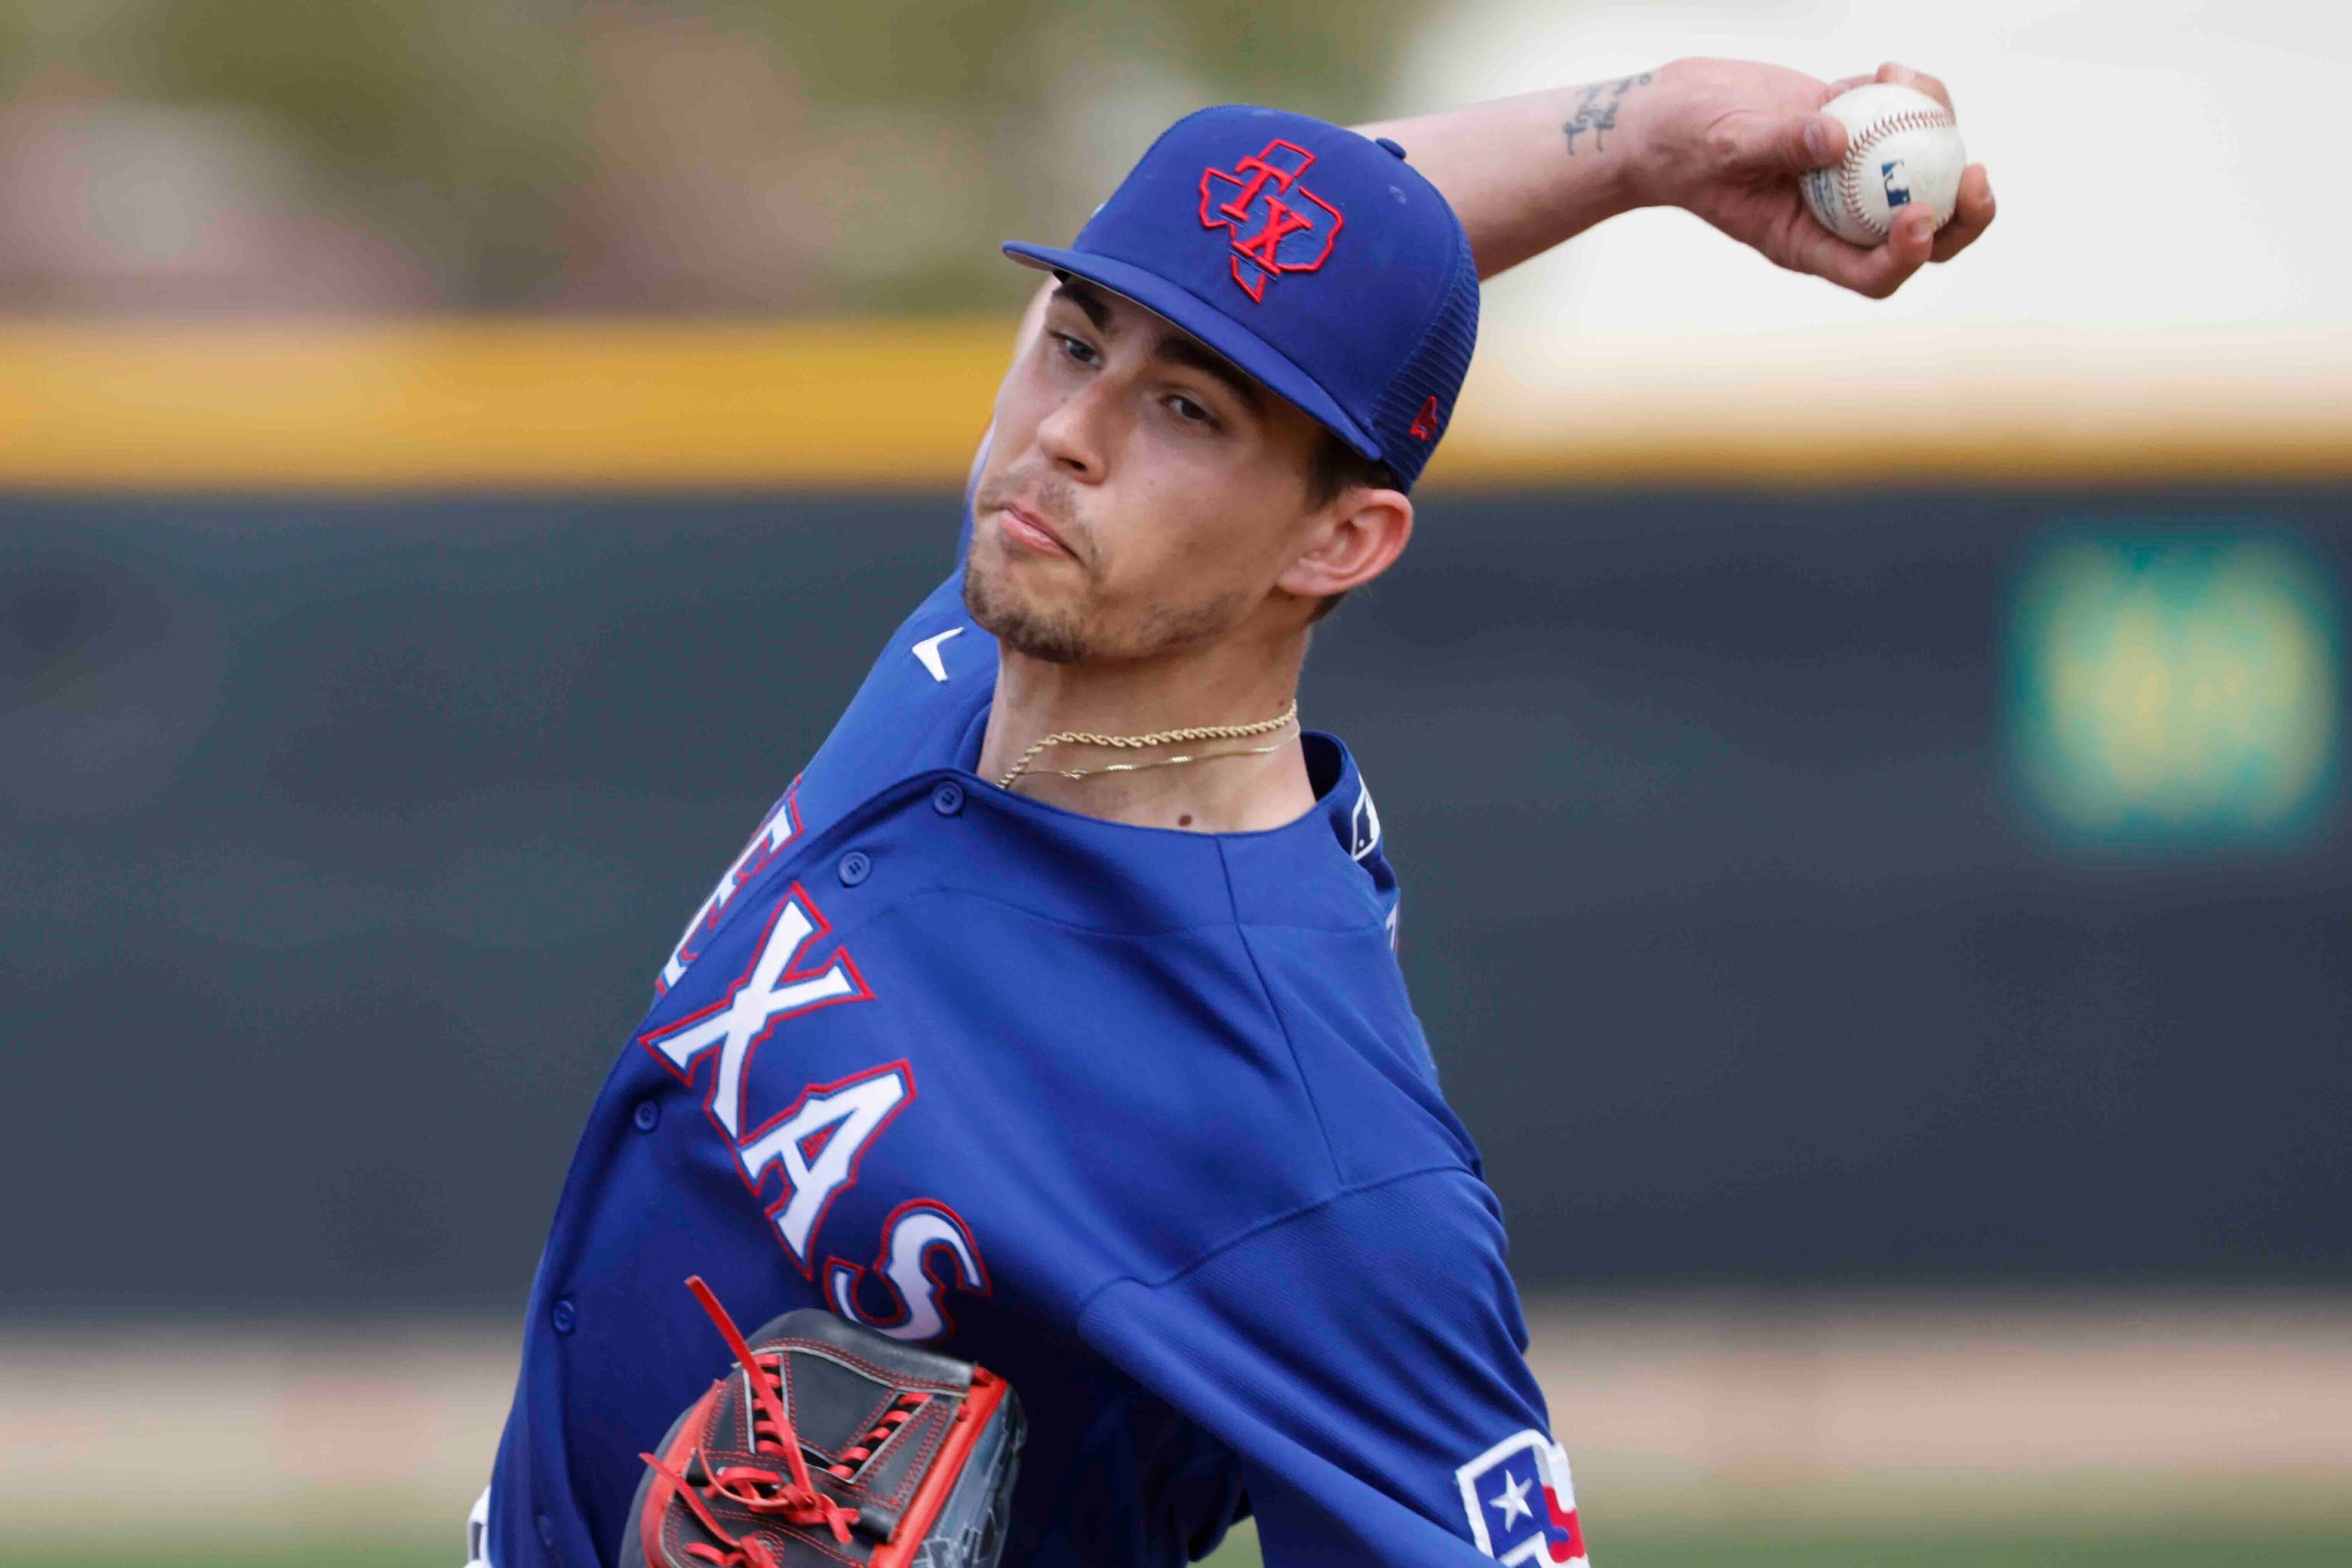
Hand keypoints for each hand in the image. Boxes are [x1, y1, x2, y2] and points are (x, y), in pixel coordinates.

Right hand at [1625, 58, 1995, 298]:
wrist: (1676, 111)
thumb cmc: (1685, 141)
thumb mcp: (1724, 144)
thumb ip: (1780, 144)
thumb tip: (1839, 137)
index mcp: (1808, 243)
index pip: (1870, 272)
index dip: (1906, 254)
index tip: (1917, 213)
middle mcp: (1840, 216)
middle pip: (1923, 234)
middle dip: (1963, 213)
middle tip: (1978, 171)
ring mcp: (1854, 174)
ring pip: (1926, 170)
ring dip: (1940, 129)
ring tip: (1910, 82)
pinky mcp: (1858, 130)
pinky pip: (1907, 120)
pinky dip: (1913, 93)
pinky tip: (1887, 68)